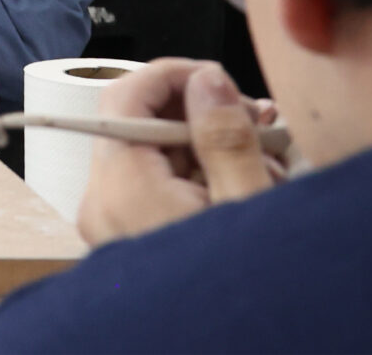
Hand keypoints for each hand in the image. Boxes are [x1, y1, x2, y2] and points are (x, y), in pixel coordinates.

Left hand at [76, 59, 280, 245]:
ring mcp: (114, 226)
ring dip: (210, 151)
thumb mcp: (247, 205)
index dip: (175, 77)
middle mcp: (104, 206)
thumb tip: (208, 82)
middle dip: (204, 117)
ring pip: (156, 157)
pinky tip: (245, 190)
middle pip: (142, 125)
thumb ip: (225, 138)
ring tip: (266, 168)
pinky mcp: (132, 241)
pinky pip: (161, 189)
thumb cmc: (242, 294)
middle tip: (258, 126)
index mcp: (122, 191)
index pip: (124, 97)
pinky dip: (202, 181)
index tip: (222, 81)